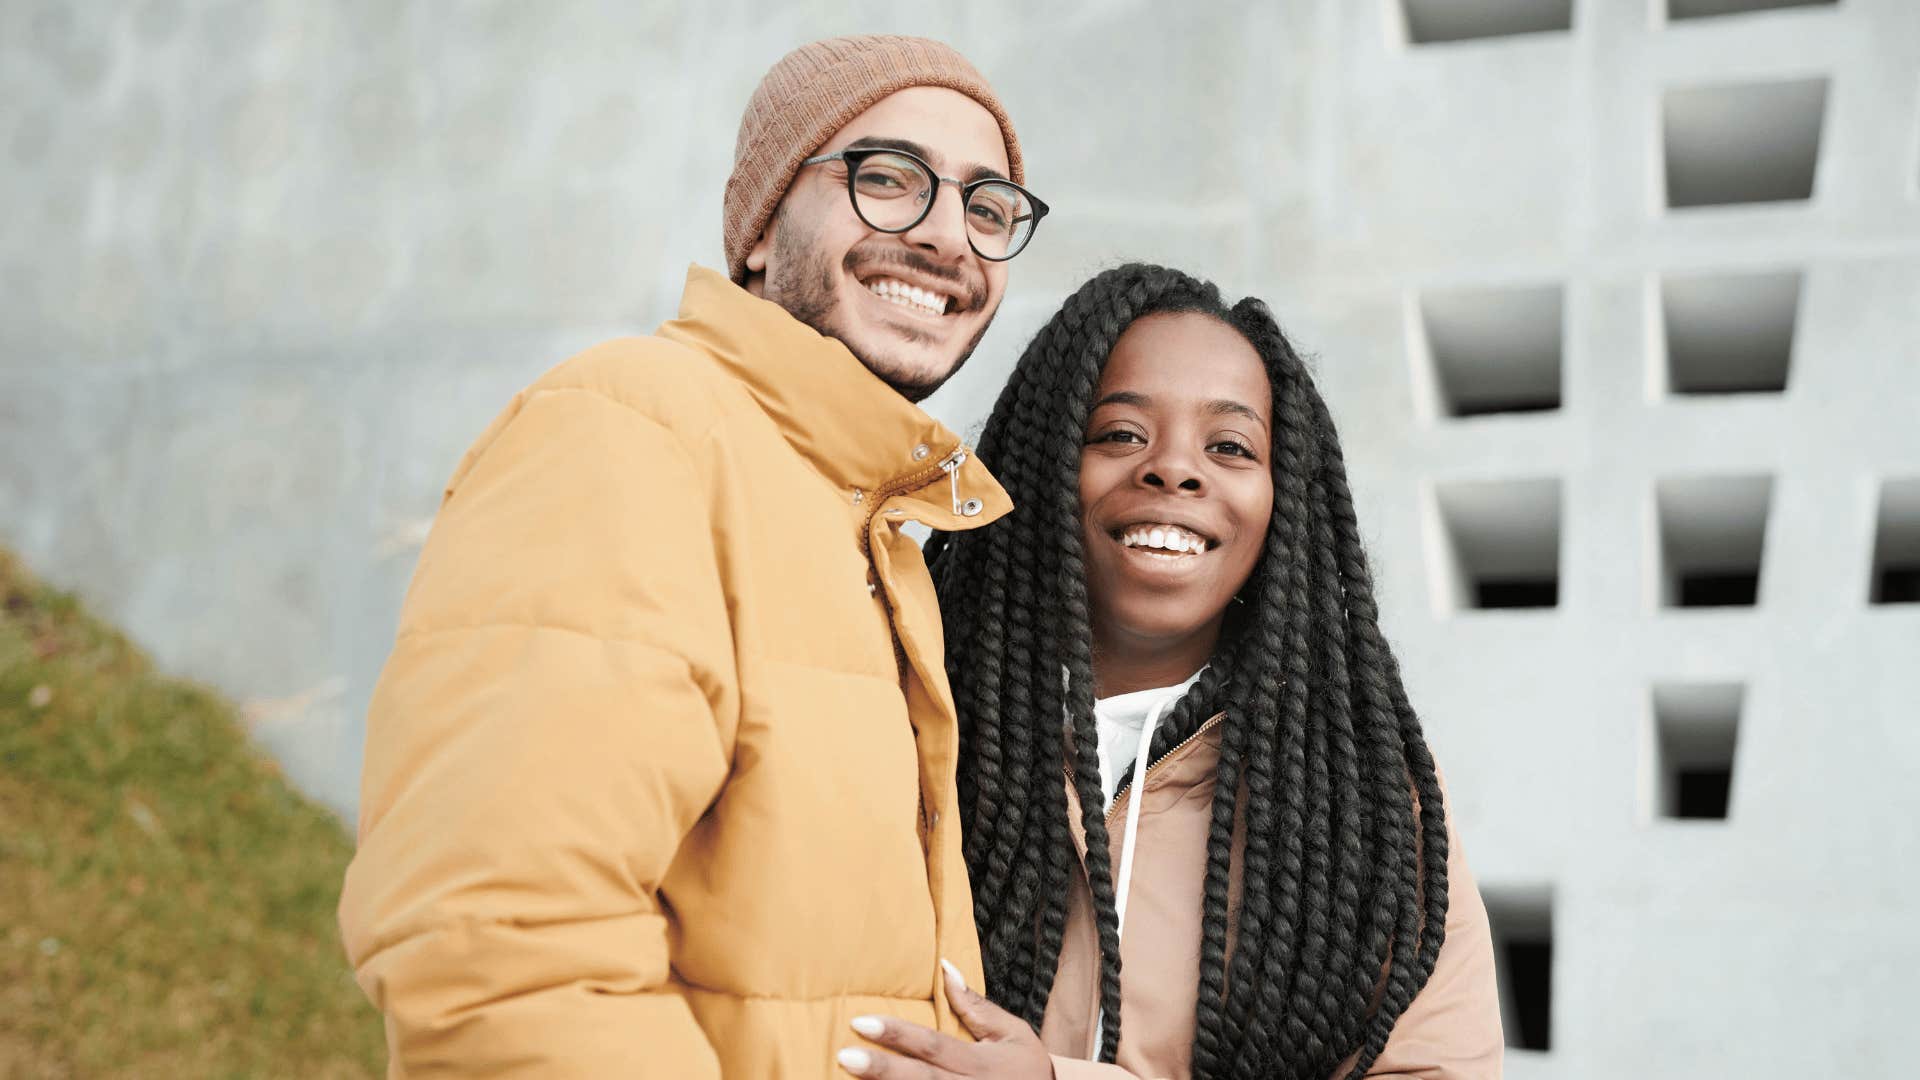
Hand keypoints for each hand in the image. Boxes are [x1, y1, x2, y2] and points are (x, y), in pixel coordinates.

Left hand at [836, 958, 1054, 1078]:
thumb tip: (944, 967)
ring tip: (847, 1078)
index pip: (932, 1046)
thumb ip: (974, 1005)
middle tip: (844, 1056)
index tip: (861, 1023)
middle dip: (881, 1070)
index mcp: (980, 1065)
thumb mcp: (1010, 1032)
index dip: (897, 1034)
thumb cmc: (1026, 1066)